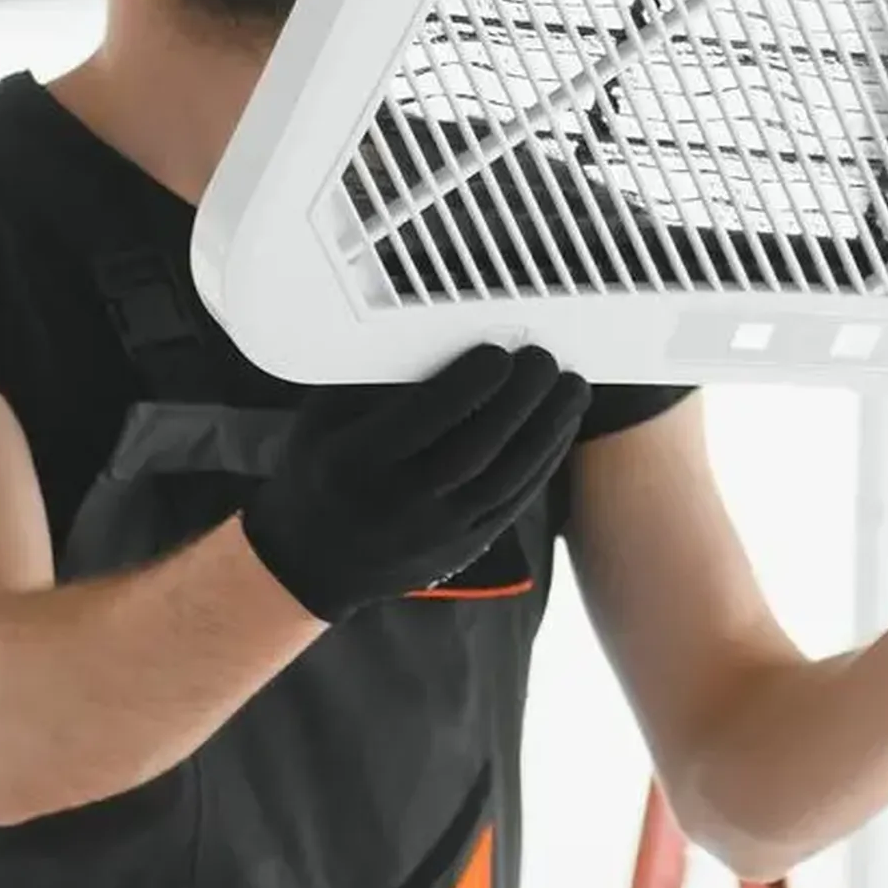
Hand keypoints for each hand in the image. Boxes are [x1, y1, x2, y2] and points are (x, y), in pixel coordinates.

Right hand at [241, 343, 590, 622]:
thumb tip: (433, 326)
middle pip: (472, 452)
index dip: (465, 386)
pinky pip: (514, 504)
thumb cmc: (322, 468)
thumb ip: (371, 378)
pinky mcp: (465, 549)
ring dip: (545, 430)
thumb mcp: (322, 419)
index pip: (420, 422)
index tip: (497, 351)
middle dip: (518, 401)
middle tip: (543, 357)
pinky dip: (544, 463)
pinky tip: (561, 427)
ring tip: (571, 386)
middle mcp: (398, 505)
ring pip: (504, 481)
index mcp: (355, 464)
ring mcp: (435, 534)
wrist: (316, 561)